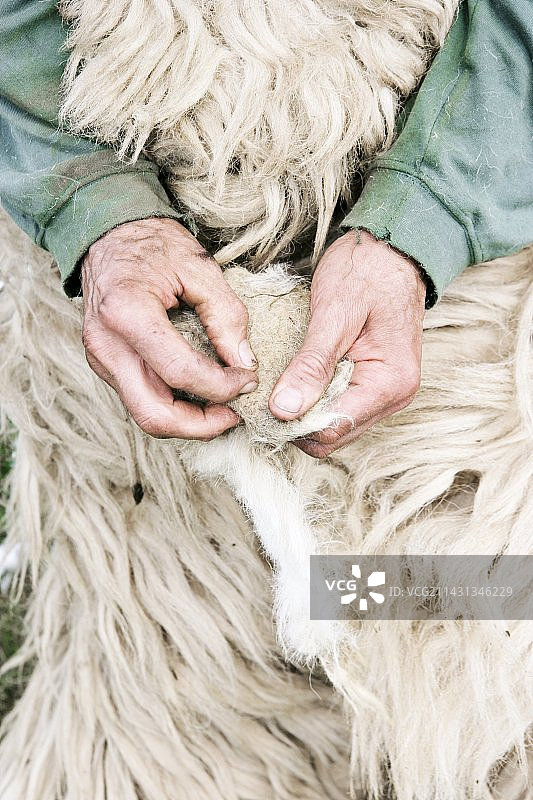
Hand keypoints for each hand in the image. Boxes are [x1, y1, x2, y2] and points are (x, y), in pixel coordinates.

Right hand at [82, 217, 257, 438]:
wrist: (108, 233)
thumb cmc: (153, 244)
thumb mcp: (200, 268)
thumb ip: (226, 316)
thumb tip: (245, 363)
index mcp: (127, 314)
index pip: (179, 373)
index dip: (221, 386)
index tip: (248, 379)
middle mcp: (107, 344)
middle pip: (154, 414)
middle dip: (202, 426)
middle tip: (235, 414)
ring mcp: (100, 359)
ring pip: (145, 415)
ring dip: (188, 422)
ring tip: (222, 408)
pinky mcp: (104, 365)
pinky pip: (140, 399)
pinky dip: (173, 406)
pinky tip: (199, 394)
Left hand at [268, 229, 425, 456]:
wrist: (392, 249)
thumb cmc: (366, 271)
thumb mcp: (334, 314)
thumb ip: (312, 365)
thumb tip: (284, 410)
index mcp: (389, 383)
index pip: (332, 429)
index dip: (293, 422)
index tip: (264, 401)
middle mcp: (394, 397)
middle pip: (333, 435)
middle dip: (297, 420)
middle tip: (267, 390)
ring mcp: (386, 393)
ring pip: (334, 425)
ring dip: (305, 410)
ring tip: (282, 382)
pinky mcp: (374, 384)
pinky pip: (339, 406)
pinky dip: (315, 398)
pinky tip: (299, 377)